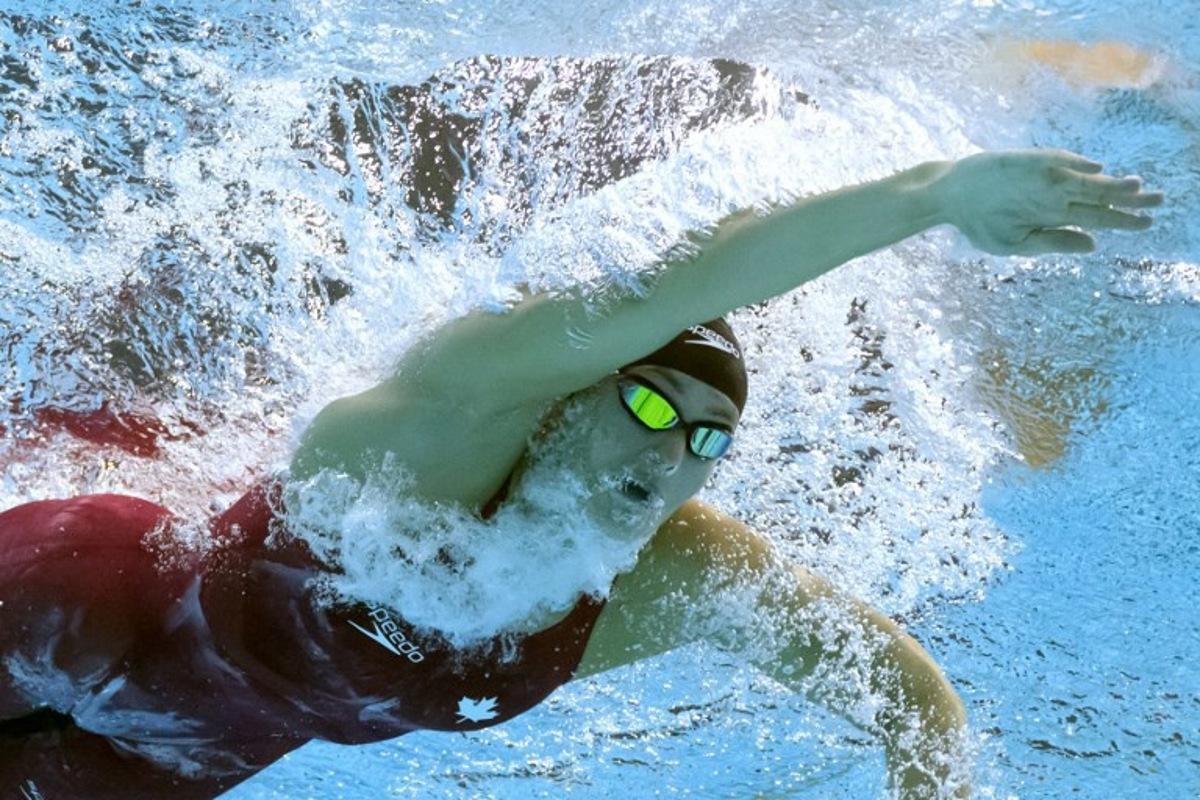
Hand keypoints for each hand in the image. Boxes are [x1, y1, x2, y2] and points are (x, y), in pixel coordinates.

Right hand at [937, 149, 1163, 255]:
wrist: (948, 197)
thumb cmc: (980, 222)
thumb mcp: (1013, 244)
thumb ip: (1052, 243)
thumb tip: (1093, 244)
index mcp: (1054, 217)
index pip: (1098, 218)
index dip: (1124, 219)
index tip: (1149, 222)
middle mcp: (1055, 195)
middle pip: (1100, 196)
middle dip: (1130, 199)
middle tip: (1160, 199)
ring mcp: (1043, 177)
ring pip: (1085, 180)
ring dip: (1110, 183)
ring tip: (1136, 186)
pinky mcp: (1029, 162)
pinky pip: (1057, 162)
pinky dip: (1075, 165)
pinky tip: (1096, 169)